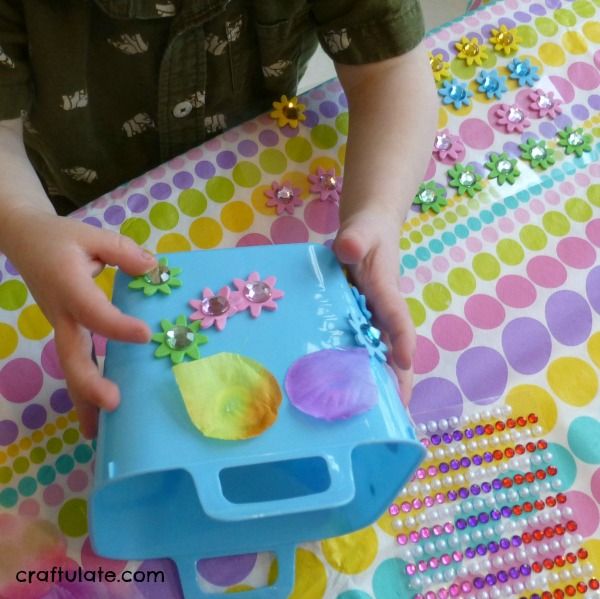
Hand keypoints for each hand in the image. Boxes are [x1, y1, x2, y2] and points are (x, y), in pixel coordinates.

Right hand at [7, 211, 156, 437]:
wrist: (25, 242)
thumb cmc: (61, 238)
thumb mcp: (92, 236)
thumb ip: (122, 252)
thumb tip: (155, 269)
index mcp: (69, 287)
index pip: (93, 312)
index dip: (117, 326)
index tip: (145, 334)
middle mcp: (62, 314)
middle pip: (70, 355)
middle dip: (89, 382)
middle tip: (113, 404)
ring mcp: (62, 326)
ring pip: (70, 367)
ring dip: (83, 399)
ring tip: (97, 433)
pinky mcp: (67, 331)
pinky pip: (75, 361)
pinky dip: (84, 388)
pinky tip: (97, 413)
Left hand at [333, 209, 414, 404]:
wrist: (368, 231)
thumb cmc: (367, 232)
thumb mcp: (360, 231)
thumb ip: (356, 239)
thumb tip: (349, 248)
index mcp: (387, 293)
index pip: (398, 320)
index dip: (402, 341)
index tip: (403, 363)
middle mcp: (384, 314)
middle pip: (395, 352)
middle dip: (396, 382)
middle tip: (392, 416)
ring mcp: (373, 321)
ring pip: (380, 356)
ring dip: (378, 384)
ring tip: (368, 418)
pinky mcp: (359, 323)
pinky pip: (362, 351)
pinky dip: (358, 372)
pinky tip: (342, 394)